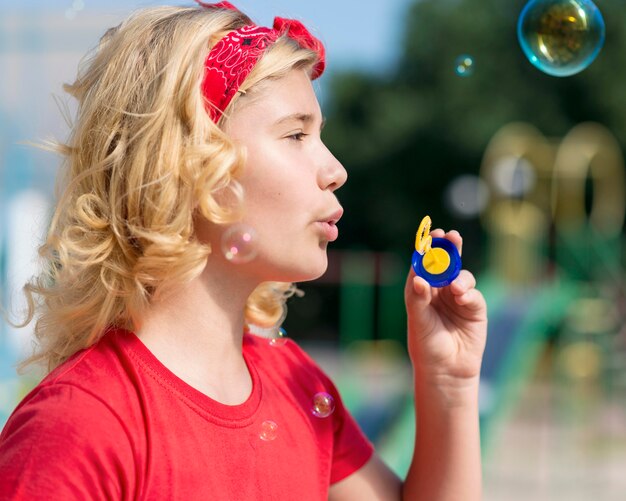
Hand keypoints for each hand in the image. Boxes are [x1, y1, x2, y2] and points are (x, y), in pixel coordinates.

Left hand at [404, 228, 486, 386]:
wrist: (447, 370)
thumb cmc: (426, 345)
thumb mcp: (418, 321)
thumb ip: (418, 299)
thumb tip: (419, 278)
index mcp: (421, 290)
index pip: (423, 265)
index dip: (427, 249)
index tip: (431, 236)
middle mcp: (439, 291)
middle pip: (445, 264)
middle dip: (449, 249)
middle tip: (451, 236)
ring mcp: (457, 298)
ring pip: (460, 276)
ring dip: (458, 276)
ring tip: (455, 287)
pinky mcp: (474, 308)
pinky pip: (472, 294)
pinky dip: (468, 292)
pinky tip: (462, 297)